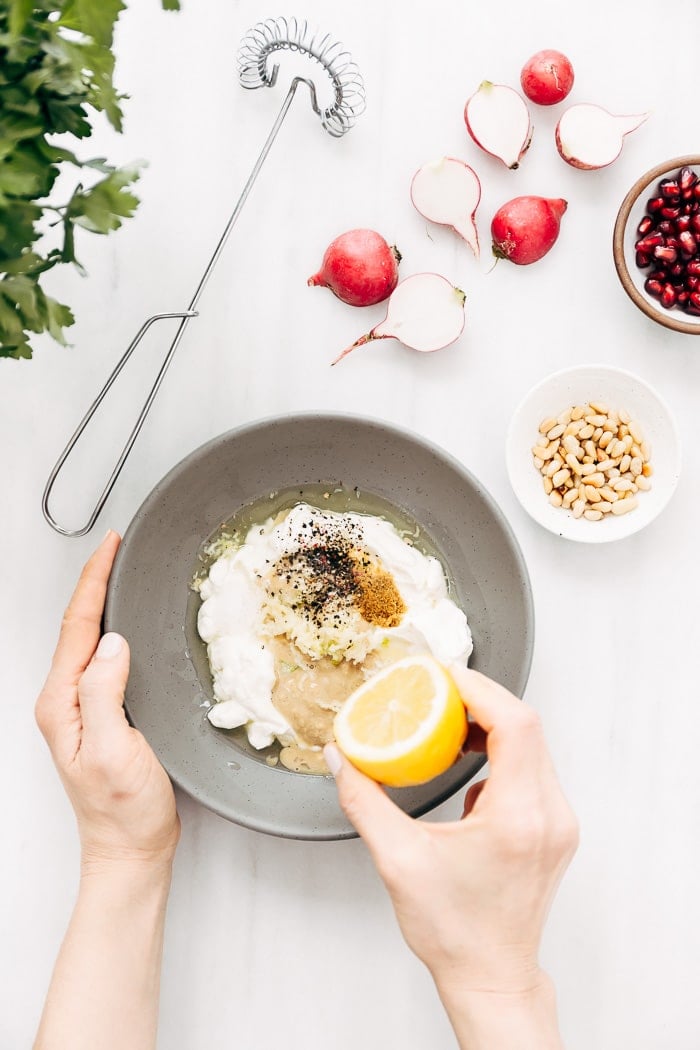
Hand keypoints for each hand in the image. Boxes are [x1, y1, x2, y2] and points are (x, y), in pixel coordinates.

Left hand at [36, 531, 179, 872]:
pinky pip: (103, 659)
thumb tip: (112, 642)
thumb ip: (105, 694)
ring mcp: (82, 708)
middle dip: (95, 581)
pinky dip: (115, 629)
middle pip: (77, 626)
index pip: (76, 627)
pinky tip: (129, 623)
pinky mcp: (102, 714)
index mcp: (63, 703)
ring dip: (102, 602)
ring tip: (120, 571)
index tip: (110, 546)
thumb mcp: (115, 751)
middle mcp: (66, 701)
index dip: (93, 582)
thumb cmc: (123, 811)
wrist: (130, 850)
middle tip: (117, 547)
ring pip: (89, 640)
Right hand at [326, 666, 577, 996]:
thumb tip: (341, 758)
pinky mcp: (555, 829)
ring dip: (493, 726)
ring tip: (449, 723)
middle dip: (482, 700)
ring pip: (534, 747)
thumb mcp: (398, 860)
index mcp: (518, 818)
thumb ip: (364, 801)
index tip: (444, 678)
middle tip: (440, 692)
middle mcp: (549, 814)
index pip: (515, 724)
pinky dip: (502, 754)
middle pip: (528, 727)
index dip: (480, 689)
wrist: (490, 976)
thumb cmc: (453, 931)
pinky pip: (533, 770)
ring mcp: (558, 822)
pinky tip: (469, 763)